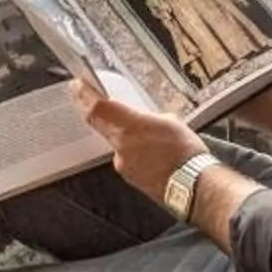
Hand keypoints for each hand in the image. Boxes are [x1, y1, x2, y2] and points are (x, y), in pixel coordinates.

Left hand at [72, 72, 208, 201]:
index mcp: (131, 127)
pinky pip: (125, 158)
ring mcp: (123, 163)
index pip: (97, 107)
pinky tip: (153, 154)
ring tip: (148, 137)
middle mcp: (121, 146)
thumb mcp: (170, 122)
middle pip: (98, 124)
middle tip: (95, 100)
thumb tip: (143, 120)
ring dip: (124, 136)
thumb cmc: (186, 153)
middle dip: (96, 111)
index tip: (77, 85)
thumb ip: (149, 118)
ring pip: (115, 142)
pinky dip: (134, 153)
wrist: (194, 185)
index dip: (83, 95)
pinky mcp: (129, 177)